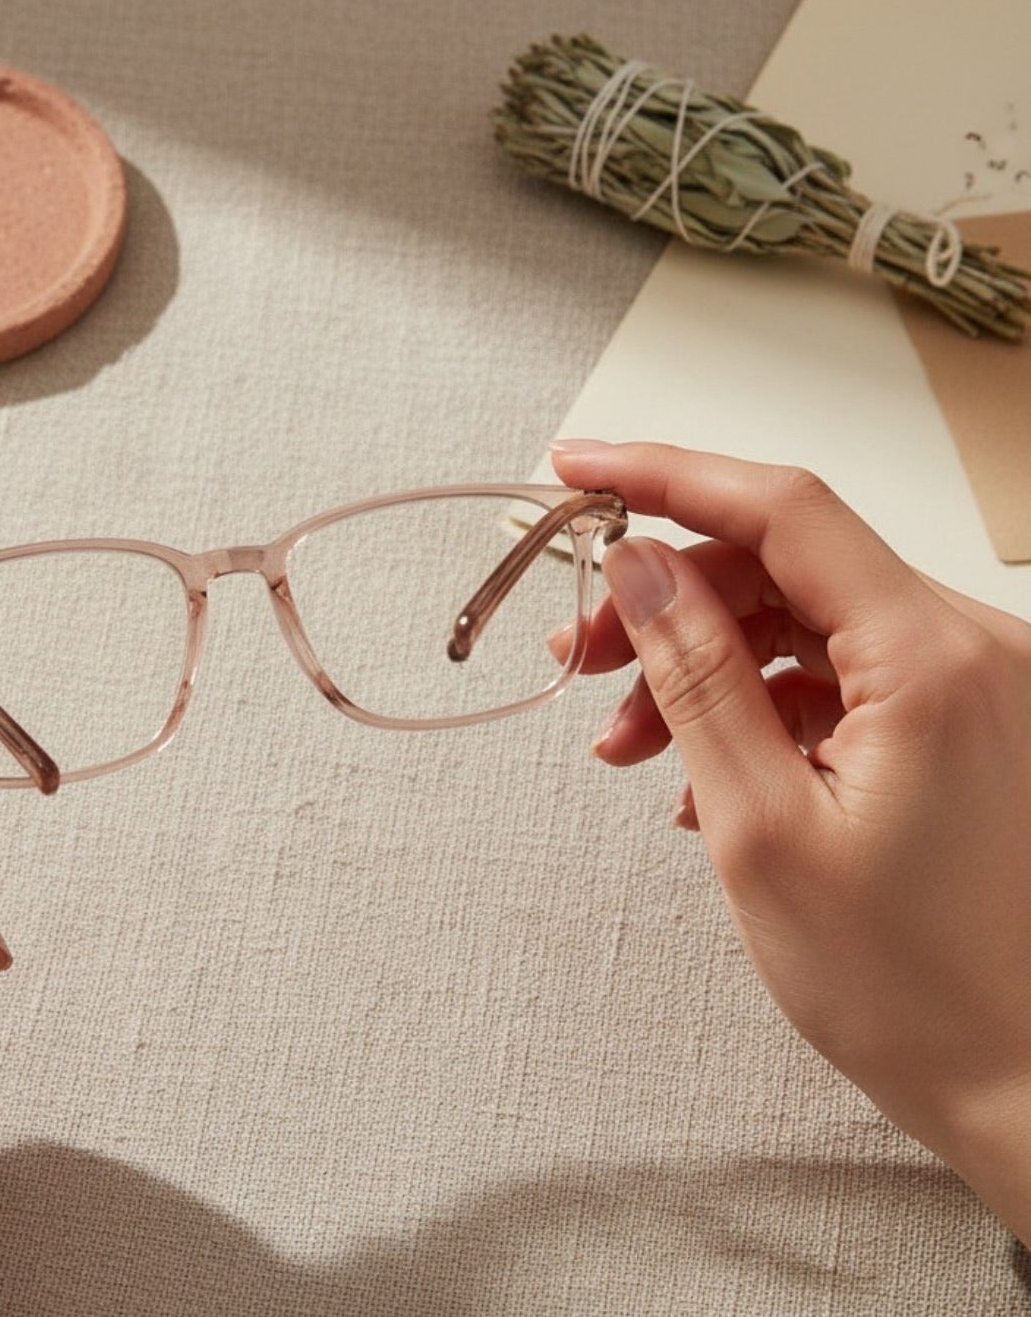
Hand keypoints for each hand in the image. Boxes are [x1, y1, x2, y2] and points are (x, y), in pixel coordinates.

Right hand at [550, 441, 1030, 1241]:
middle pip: (779, 566)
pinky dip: (753, 704)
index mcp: (931, 660)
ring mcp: (968, 686)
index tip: (575, 471)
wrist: (1026, 1090)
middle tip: (575, 652)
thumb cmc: (912, 987)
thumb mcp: (761, 827)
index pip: (779, 511)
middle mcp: (967, 649)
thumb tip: (638, 570)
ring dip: (698, 664)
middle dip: (663, 599)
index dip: (663, 475)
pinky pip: (832, 675)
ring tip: (623, 740)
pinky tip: (696, 769)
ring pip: (797, 622)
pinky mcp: (956, 723)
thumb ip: (695, 677)